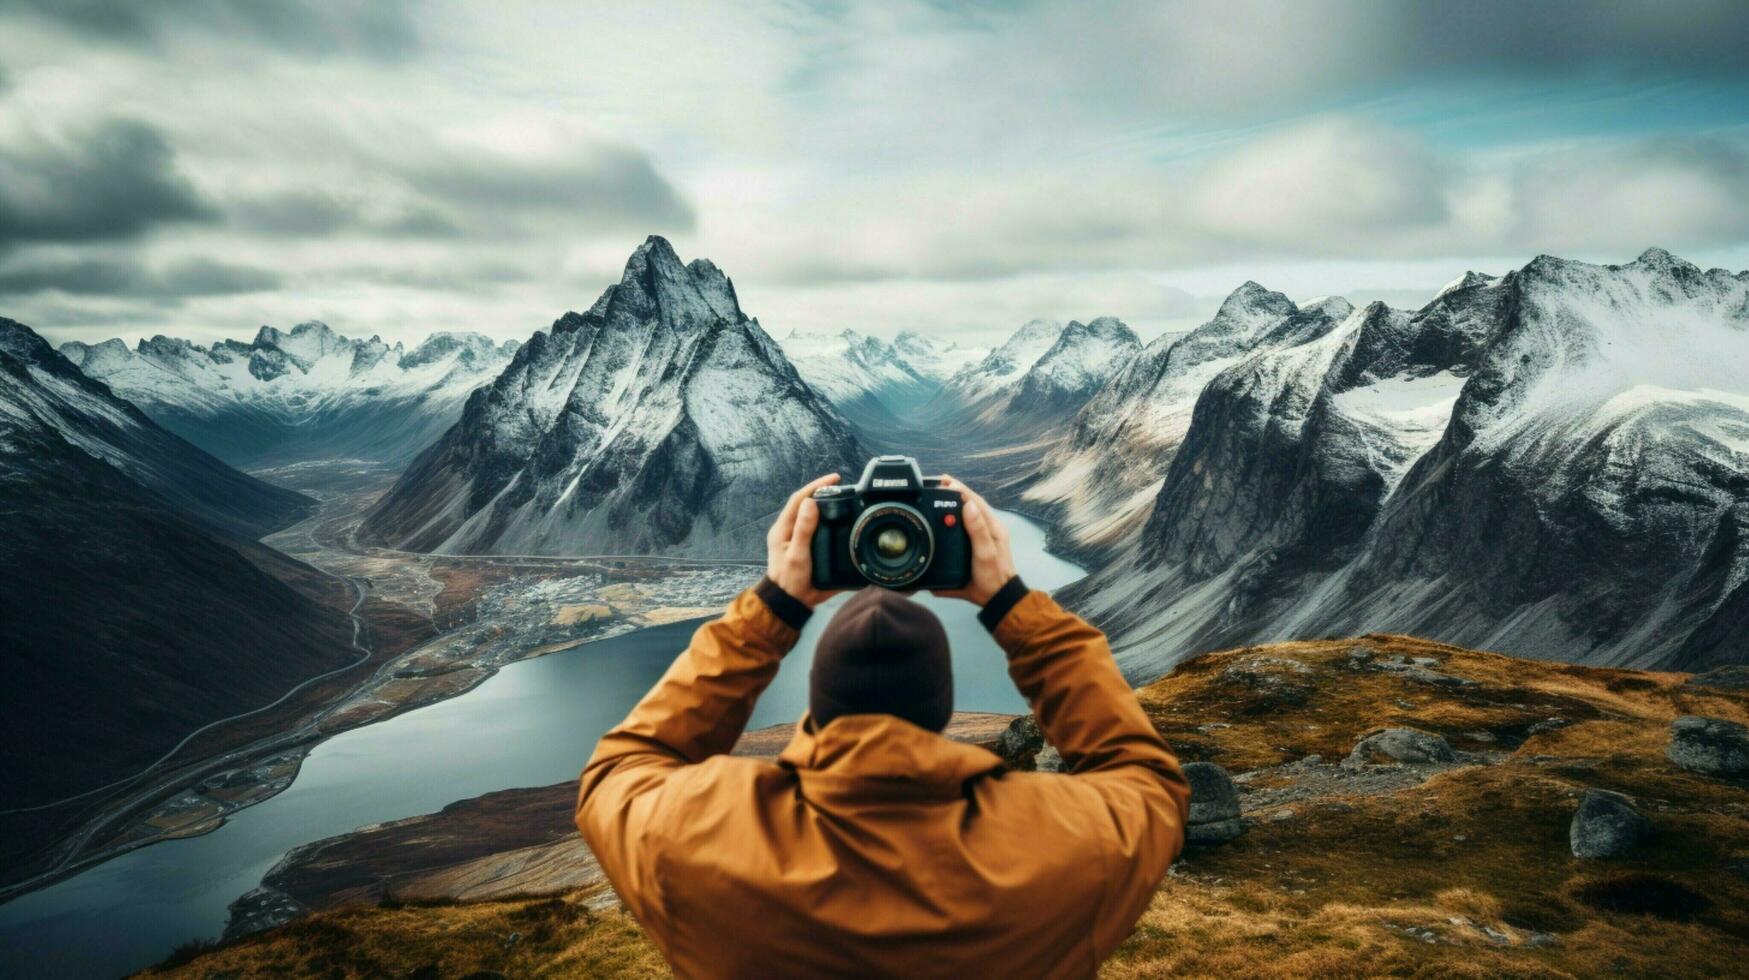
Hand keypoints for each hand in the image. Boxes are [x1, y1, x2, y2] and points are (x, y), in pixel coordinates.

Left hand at [766, 473, 843, 607]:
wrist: (790, 604)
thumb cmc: (789, 582)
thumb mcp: (797, 555)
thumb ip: (804, 530)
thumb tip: (810, 503)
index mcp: (783, 529)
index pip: (799, 499)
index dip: (816, 485)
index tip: (834, 478)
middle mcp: (789, 531)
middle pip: (806, 504)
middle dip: (823, 492)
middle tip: (842, 487)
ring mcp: (798, 540)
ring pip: (813, 516)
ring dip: (826, 506)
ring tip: (843, 500)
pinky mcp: (806, 549)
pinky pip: (818, 530)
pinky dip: (829, 522)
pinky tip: (840, 522)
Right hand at [931, 476, 1016, 606]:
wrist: (997, 599)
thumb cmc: (993, 577)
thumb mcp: (985, 553)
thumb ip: (977, 531)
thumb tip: (968, 506)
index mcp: (993, 527)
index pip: (975, 501)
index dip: (960, 489)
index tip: (945, 481)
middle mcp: (988, 529)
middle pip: (970, 505)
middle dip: (954, 492)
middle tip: (937, 484)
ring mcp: (982, 538)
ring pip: (966, 515)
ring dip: (953, 504)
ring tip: (938, 495)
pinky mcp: (975, 547)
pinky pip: (963, 528)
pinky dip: (953, 520)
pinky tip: (943, 519)